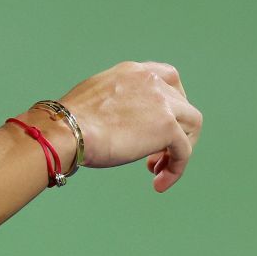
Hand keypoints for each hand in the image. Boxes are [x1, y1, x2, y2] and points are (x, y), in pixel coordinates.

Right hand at [57, 61, 201, 191]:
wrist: (65, 130)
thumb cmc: (66, 123)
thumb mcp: (94, 100)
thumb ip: (112, 103)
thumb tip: (113, 122)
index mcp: (133, 72)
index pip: (167, 78)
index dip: (170, 103)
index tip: (157, 124)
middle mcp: (152, 81)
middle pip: (182, 104)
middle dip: (173, 131)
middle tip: (153, 156)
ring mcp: (163, 102)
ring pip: (191, 125)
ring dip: (178, 149)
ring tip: (156, 170)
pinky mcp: (168, 126)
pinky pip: (183, 151)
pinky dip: (176, 169)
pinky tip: (159, 183)